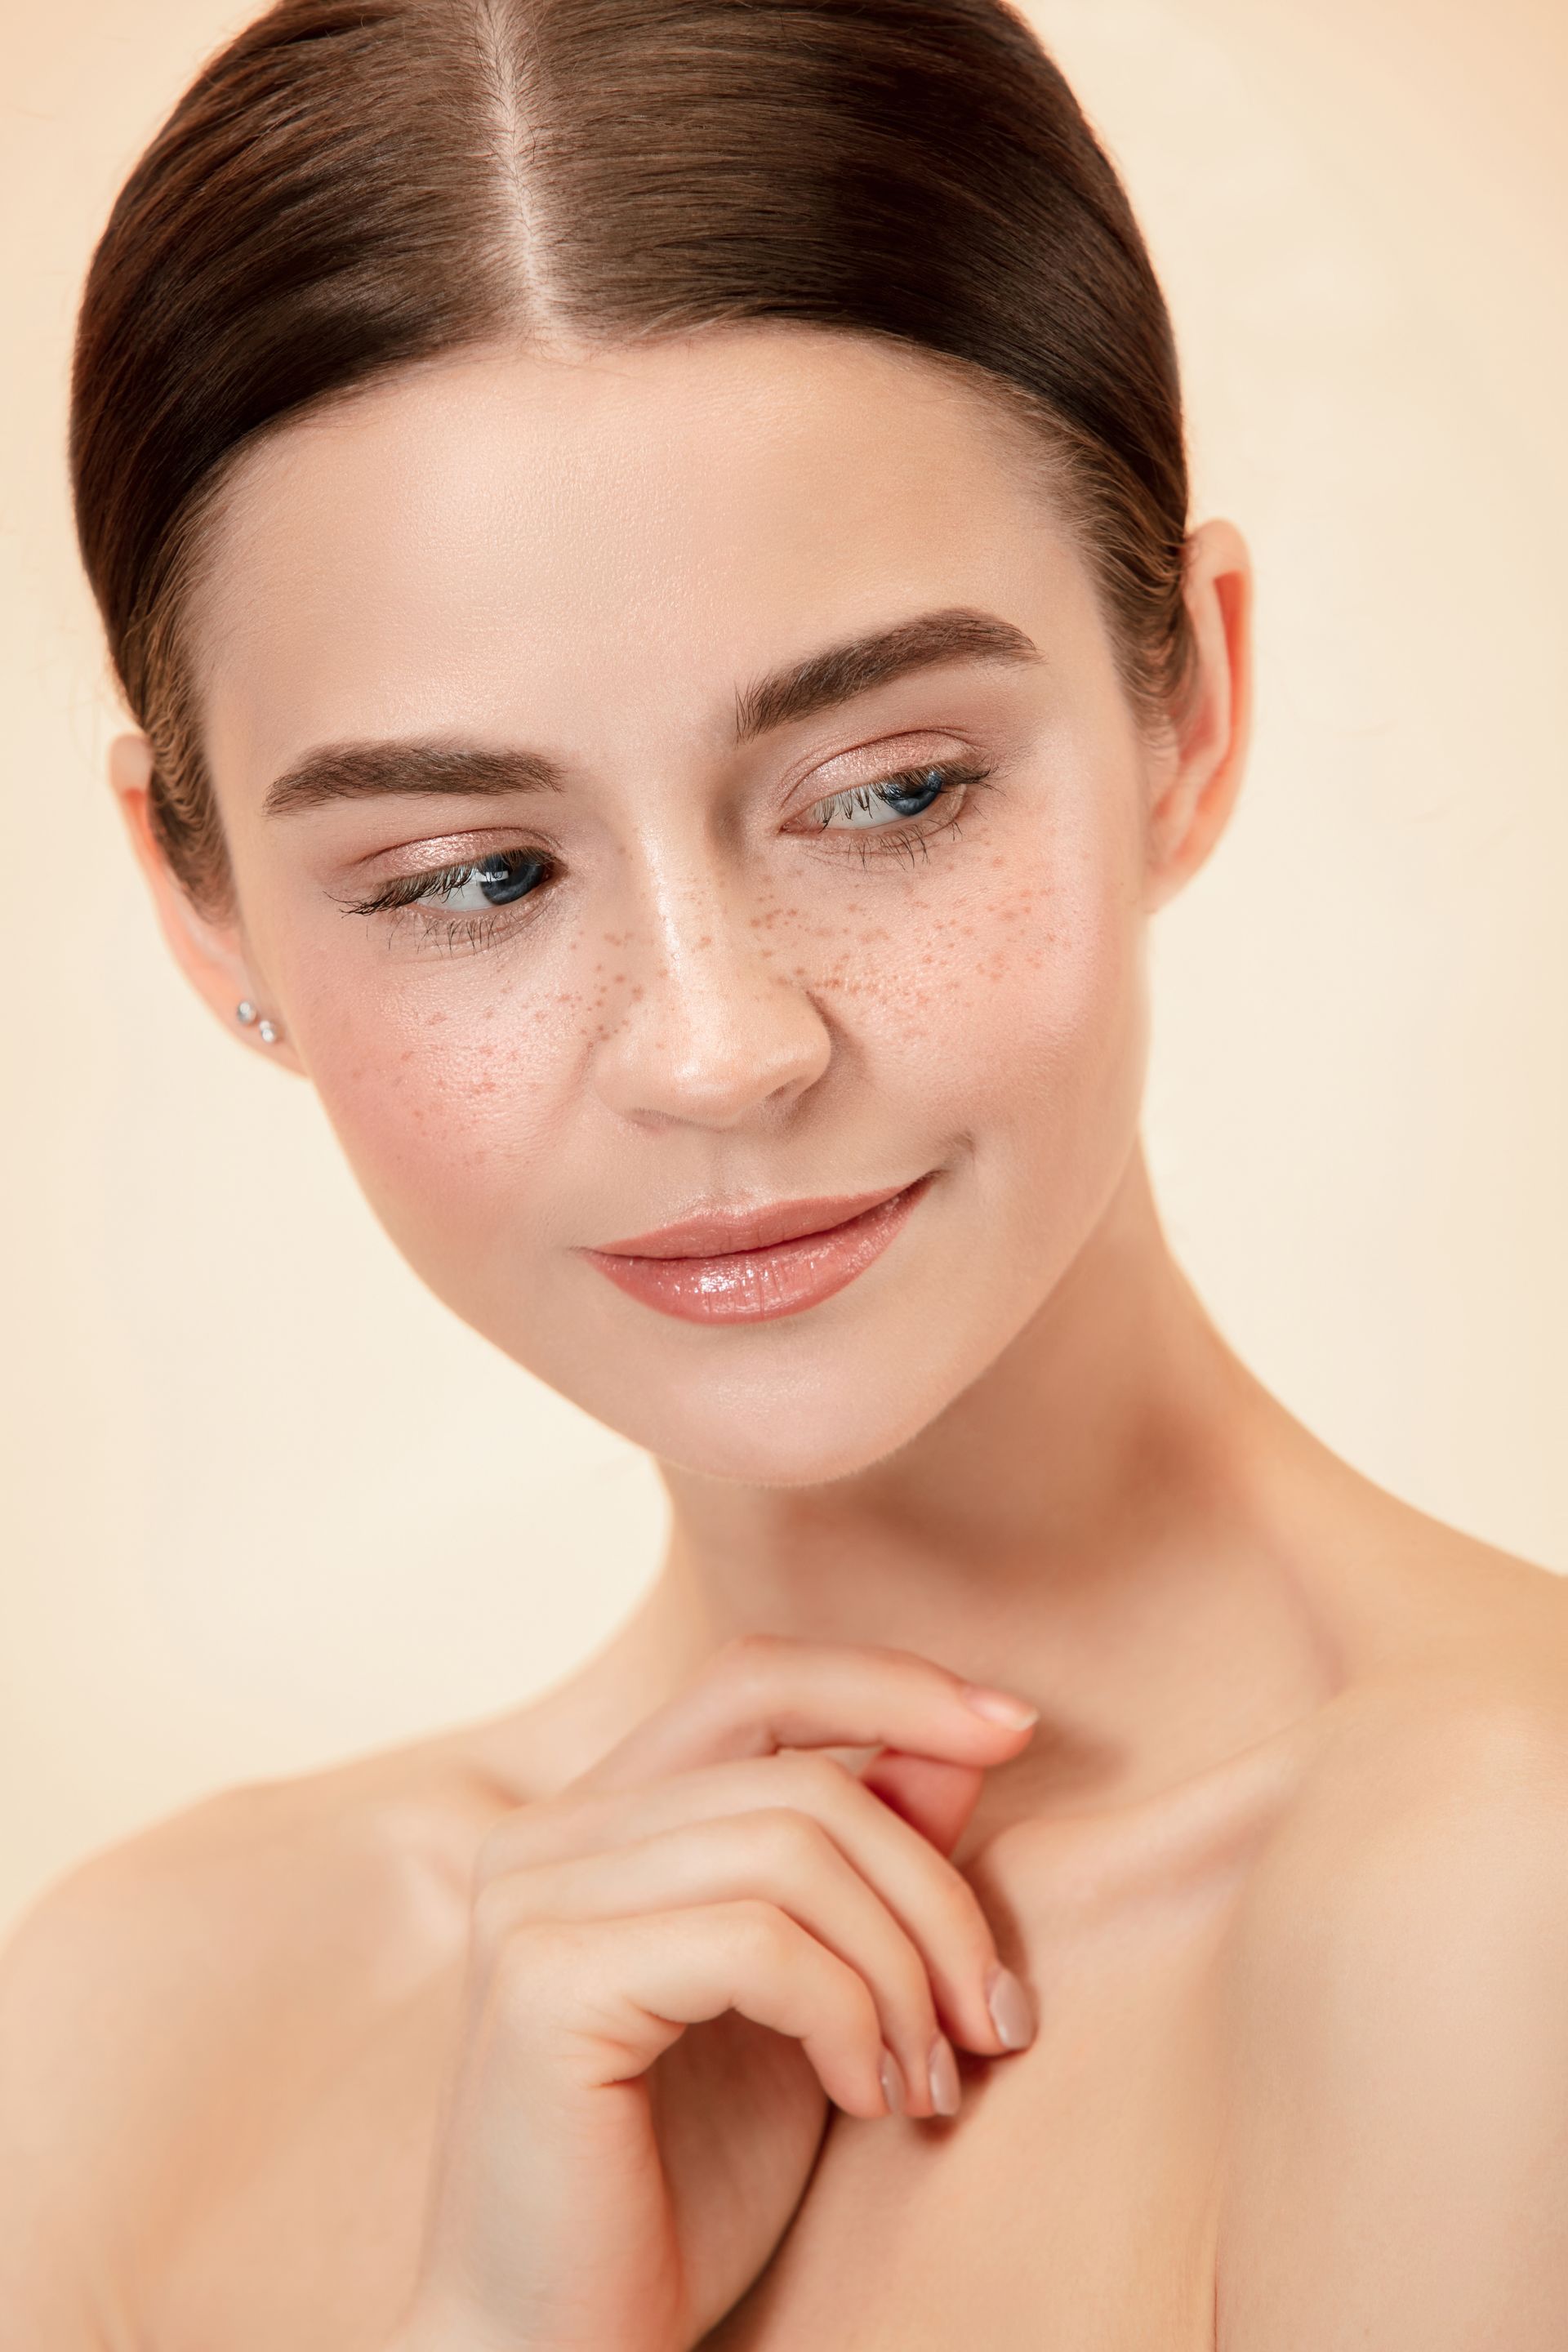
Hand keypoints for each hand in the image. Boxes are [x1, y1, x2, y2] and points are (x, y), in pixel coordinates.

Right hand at [393, 1632, 1038, 2351]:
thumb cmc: (684, 2190)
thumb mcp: (814, 2001)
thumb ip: (864, 1869)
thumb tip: (966, 1740)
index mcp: (595, 1820)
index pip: (753, 1679)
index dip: (888, 1685)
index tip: (1014, 1726)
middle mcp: (546, 1836)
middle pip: (802, 1774)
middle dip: (936, 1889)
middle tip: (997, 2018)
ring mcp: (531, 1900)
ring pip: (793, 1848)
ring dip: (906, 1969)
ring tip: (931, 2082)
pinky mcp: (545, 1981)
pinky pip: (760, 1941)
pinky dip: (852, 2018)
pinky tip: (868, 2101)